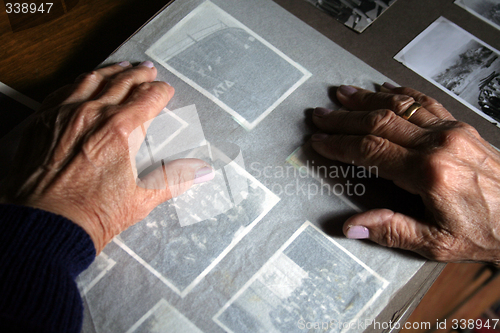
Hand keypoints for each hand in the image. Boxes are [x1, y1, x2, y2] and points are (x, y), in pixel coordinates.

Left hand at [0, 61, 212, 253]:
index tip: (165, 90)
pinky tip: (83, 82)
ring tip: (121, 67)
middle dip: (139, 75)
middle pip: (122, 83)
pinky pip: (63, 90)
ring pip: (92, 80)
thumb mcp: (141, 198)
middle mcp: (93, 115)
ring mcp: (65, 114)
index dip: (160, 91)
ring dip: (110, 71)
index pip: (148, 98)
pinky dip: (78, 82)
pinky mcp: (43, 121)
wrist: (45, 224)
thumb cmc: (91, 214)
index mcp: (121, 130)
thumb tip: (202, 172)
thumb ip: (175, 179)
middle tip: (147, 71)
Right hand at [311, 83, 499, 264]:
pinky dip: (402, 93)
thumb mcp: (437, 243)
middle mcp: (439, 144)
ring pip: (400, 107)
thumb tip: (352, 226)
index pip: (371, 151)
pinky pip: (425, 103)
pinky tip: (386, 88)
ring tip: (343, 94)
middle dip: (345, 118)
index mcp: (429, 173)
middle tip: (320, 114)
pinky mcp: (460, 128)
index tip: (320, 141)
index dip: (340, 144)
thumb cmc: (487, 232)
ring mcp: (451, 132)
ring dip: (367, 99)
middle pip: (380, 122)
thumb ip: (392, 231)